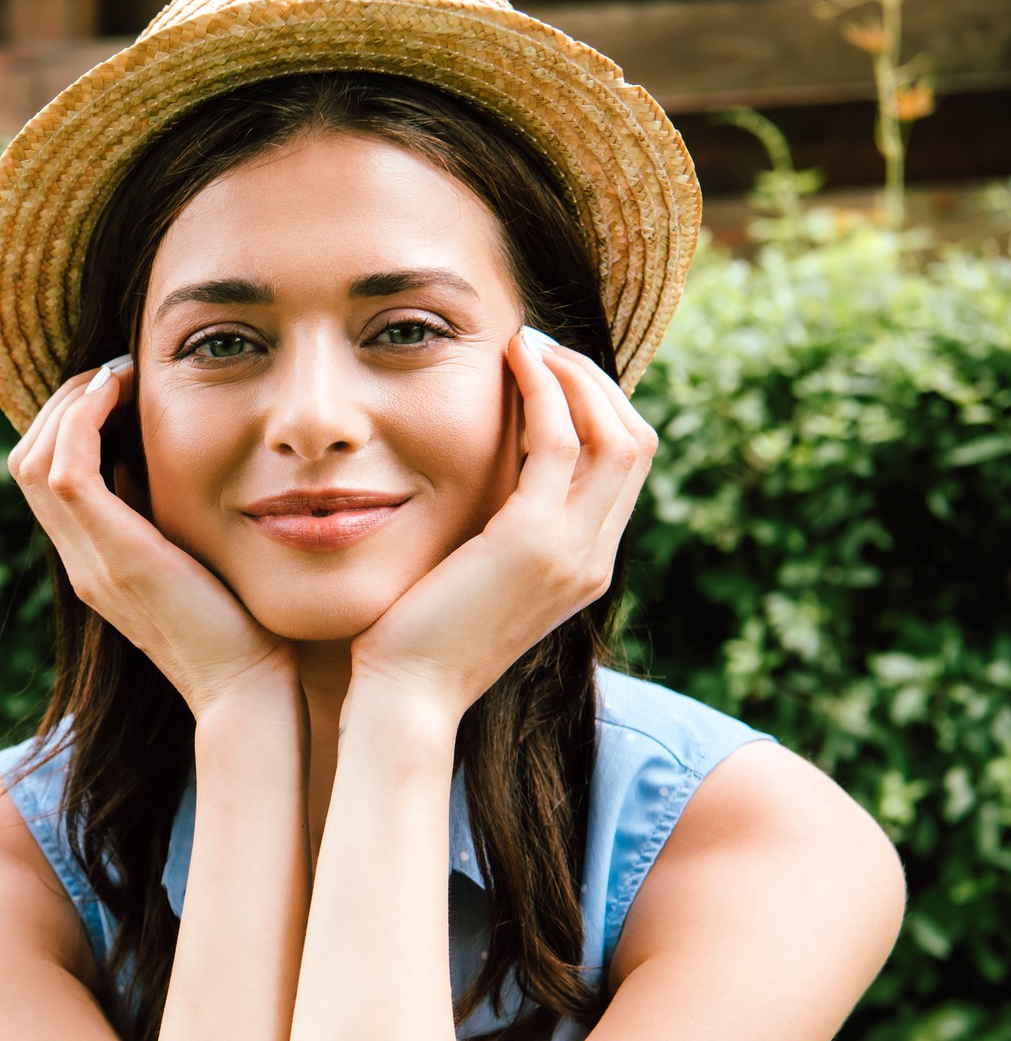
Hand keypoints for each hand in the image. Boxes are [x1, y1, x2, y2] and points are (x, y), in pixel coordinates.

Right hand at [8, 355, 299, 721]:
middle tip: (114, 371)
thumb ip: (159, 513)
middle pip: (27, 462)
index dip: (68, 422)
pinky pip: (69, 472)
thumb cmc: (241, 625)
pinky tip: (124, 393)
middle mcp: (80, 562)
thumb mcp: (190, 555)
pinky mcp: (116, 559)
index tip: (118, 388)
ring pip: (35, 462)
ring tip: (118, 375)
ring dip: (72, 404)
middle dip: (64, 403)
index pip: (42, 477)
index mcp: (94, 561)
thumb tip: (145, 455)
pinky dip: (86, 421)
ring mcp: (91, 562)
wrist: (248, 689)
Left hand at [348, 328, 657, 719]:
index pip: (625, 469)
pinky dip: (543, 392)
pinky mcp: (531, 542)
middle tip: (538, 345)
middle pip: (636, 443)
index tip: (546, 372)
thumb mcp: (474, 576)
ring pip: (615, 434)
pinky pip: (560, 442)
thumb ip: (498, 529)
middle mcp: (592, 560)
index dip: (597, 409)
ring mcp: (571, 553)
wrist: (405, 697)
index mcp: (584, 567)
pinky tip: (511, 363)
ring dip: (574, 376)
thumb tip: (487, 472)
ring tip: (525, 343)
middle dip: (594, 382)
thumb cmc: (417, 639)